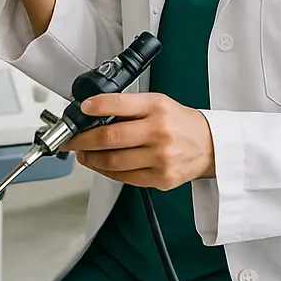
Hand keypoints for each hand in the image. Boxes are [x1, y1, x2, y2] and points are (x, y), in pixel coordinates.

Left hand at [63, 92, 215, 189]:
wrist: (210, 146)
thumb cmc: (180, 122)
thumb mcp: (157, 102)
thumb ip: (128, 106)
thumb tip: (93, 113)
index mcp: (156, 107)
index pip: (118, 104)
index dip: (95, 106)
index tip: (82, 110)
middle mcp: (159, 131)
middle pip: (110, 137)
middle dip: (82, 140)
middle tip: (70, 140)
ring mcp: (160, 157)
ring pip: (113, 161)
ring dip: (91, 159)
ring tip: (82, 154)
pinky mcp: (161, 178)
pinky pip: (125, 177)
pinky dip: (107, 172)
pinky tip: (100, 165)